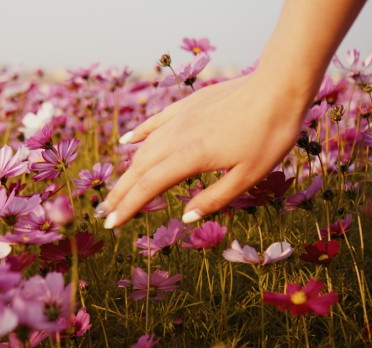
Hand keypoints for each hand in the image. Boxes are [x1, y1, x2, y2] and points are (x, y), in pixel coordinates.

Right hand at [98, 71, 307, 227]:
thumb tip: (185, 217)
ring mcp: (179, 118)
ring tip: (116, 189)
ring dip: (126, 171)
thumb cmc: (270, 134)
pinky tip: (126, 142)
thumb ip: (214, 198)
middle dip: (119, 194)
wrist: (279, 86)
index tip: (111, 224)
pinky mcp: (186, 105)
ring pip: (144, 148)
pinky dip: (138, 135)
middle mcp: (177, 137)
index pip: (148, 187)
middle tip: (103, 213)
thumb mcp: (250, 176)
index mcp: (190, 157)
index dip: (127, 207)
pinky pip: (154, 123)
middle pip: (139, 169)